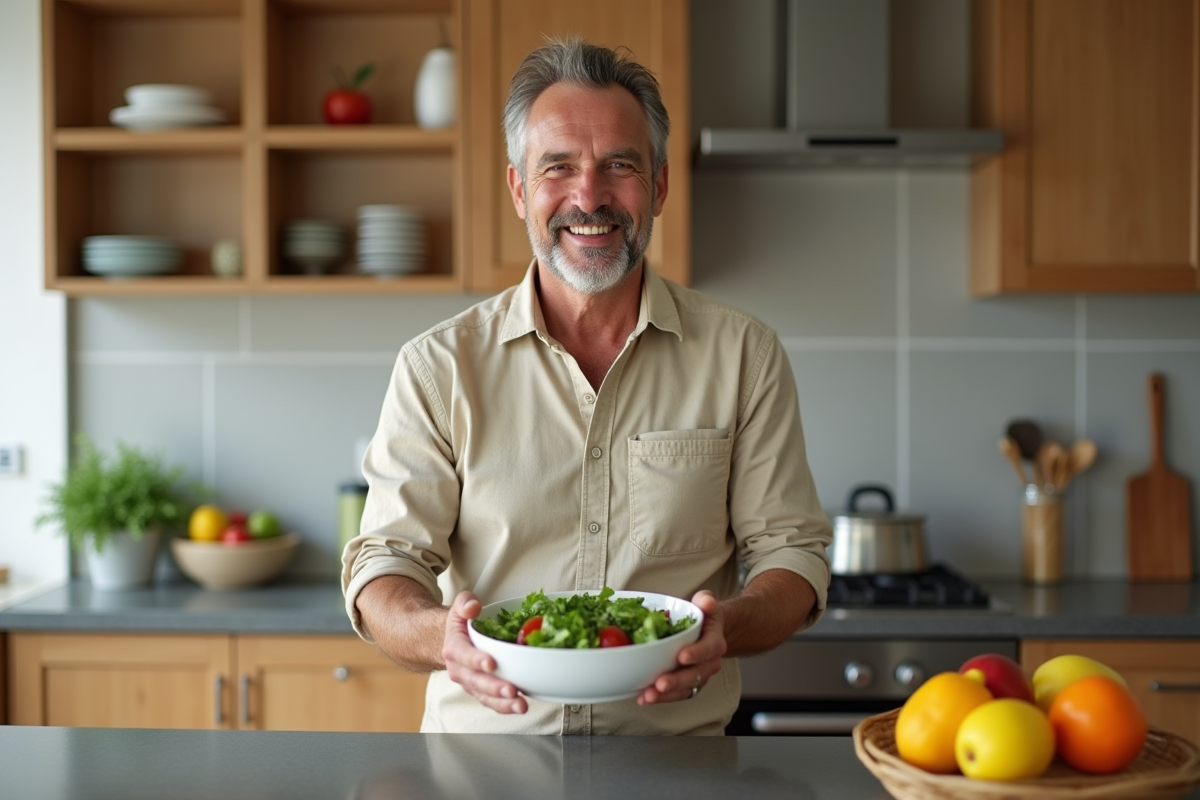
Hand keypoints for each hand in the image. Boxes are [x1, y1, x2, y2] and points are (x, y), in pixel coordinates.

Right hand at [441, 591, 526, 713]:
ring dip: (503, 703)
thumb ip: (464, 603)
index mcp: (454, 648)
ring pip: (484, 697)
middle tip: (511, 690)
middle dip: (494, 687)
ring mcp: (470, 683)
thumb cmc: (462, 624)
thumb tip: (473, 607)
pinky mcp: (481, 692)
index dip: (476, 659)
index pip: (463, 655)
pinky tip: (520, 706)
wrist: (453, 642)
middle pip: (476, 681)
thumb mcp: (460, 606)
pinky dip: (505, 707)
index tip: (491, 663)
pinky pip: (492, 702)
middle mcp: (460, 670)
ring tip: (520, 705)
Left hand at [637, 590, 725, 705]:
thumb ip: (706, 600)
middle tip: (660, 684)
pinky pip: (676, 694)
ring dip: (666, 694)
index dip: (696, 653)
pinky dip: (661, 698)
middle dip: (677, 681)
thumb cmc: (705, 617)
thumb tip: (706, 601)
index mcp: (715, 642)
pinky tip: (644, 698)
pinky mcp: (687, 685)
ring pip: (685, 688)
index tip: (682, 656)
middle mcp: (709, 663)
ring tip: (648, 695)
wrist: (709, 633)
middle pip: (695, 675)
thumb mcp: (706, 603)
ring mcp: (698, 676)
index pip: (708, 649)